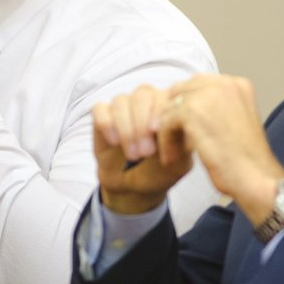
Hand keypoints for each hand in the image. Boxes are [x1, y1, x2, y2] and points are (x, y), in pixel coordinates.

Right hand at [92, 85, 193, 214]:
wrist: (134, 189)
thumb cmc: (160, 172)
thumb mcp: (178, 165)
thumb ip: (183, 144)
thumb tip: (183, 126)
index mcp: (168, 106)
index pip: (164, 95)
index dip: (159, 111)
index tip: (157, 133)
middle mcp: (146, 101)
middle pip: (142, 94)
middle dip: (142, 123)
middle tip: (146, 152)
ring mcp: (123, 107)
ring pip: (121, 102)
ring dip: (126, 129)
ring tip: (133, 155)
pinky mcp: (102, 116)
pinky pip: (100, 110)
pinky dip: (107, 124)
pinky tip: (114, 142)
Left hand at [163, 74, 283, 225]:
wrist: (256, 177)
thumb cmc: (248, 159)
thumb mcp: (237, 121)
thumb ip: (218, 108)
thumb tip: (189, 106)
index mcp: (237, 84)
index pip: (199, 84)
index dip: (188, 107)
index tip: (185, 129)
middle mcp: (224, 83)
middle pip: (182, 91)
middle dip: (175, 115)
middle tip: (174, 139)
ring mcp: (208, 95)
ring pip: (171, 107)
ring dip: (169, 130)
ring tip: (173, 151)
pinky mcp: (192, 111)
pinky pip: (166, 122)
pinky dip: (166, 141)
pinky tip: (172, 158)